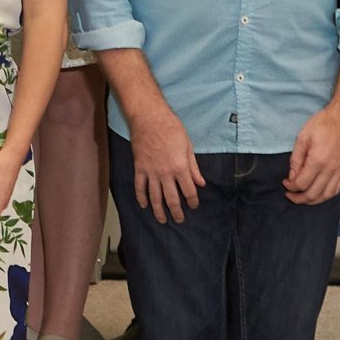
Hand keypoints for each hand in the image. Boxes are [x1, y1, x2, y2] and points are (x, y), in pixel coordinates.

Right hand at [125, 105, 203, 223]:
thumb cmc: (172, 129)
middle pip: (172, 199)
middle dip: (176, 212)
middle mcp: (166, 173)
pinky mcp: (139, 168)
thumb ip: (193, 167)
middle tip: (179, 220)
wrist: (149, 118)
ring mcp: (151, 172)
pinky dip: (141, 197)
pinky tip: (144, 205)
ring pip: (154, 197)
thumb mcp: (188, 146)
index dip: (192, 201)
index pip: (188, 191)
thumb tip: (200, 183)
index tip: (193, 206)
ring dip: (158, 211)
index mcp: (181, 167)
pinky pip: (139, 187)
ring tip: (162, 220)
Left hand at [284, 103, 339, 205]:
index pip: (301, 183)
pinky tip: (318, 194)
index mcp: (318, 160)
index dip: (291, 187)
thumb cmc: (324, 124)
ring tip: (303, 198)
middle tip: (290, 195)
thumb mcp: (303, 137)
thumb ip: (296, 159)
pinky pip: (337, 189)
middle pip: (313, 193)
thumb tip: (292, 176)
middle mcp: (330, 169)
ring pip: (326, 195)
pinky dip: (326, 196)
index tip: (285, 183)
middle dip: (299, 198)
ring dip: (313, 200)